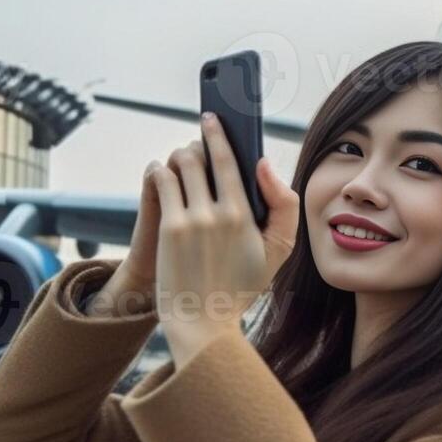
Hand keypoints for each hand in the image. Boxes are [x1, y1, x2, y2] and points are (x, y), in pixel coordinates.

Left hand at [90, 125, 296, 319]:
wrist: (204, 321)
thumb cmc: (239, 287)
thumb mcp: (277, 252)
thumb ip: (283, 205)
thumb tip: (263, 166)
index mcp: (246, 214)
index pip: (229, 160)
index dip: (217, 135)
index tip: (211, 120)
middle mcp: (219, 212)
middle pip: (200, 156)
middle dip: (194, 144)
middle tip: (192, 144)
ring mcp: (192, 220)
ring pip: (179, 165)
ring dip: (176, 156)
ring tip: (176, 160)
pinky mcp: (169, 228)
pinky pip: (162, 183)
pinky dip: (159, 171)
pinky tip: (160, 172)